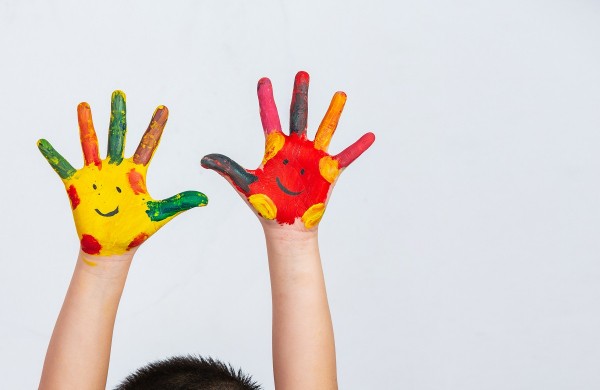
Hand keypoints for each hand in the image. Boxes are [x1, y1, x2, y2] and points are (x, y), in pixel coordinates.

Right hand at [38, 91, 207, 255]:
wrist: (113, 248)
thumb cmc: (136, 230)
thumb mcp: (159, 213)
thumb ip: (180, 202)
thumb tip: (205, 199)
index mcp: (136, 172)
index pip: (148, 144)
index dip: (155, 126)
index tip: (164, 107)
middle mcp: (116, 168)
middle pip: (118, 135)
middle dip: (119, 115)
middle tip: (119, 93)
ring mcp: (96, 175)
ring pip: (91, 144)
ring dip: (87, 125)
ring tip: (84, 105)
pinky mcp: (77, 185)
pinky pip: (62, 167)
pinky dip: (53, 155)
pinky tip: (43, 141)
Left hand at [201, 71, 374, 229]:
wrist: (286, 227)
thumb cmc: (266, 206)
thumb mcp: (245, 184)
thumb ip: (227, 168)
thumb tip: (203, 159)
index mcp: (275, 148)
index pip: (269, 118)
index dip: (266, 99)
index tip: (264, 81)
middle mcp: (296, 148)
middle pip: (299, 115)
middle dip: (300, 95)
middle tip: (301, 74)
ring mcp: (314, 158)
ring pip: (325, 129)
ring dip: (333, 112)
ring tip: (340, 93)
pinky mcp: (328, 172)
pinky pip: (346, 156)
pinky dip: (358, 147)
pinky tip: (369, 135)